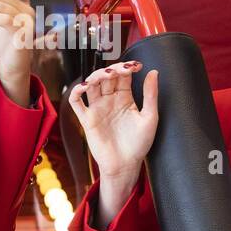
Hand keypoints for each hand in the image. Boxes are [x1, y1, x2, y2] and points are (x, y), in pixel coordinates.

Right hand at [68, 62, 158, 224]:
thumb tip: (154, 72)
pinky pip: (76, 102)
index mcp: (125, 98)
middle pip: (106, 77)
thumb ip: (150, 95)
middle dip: (113, 69)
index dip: (127, 67)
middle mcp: (109, 100)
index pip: (123, 76)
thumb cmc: (139, 144)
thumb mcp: (150, 117)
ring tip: (106, 74)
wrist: (126, 165)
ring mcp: (97, 108)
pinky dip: (76, 91)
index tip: (136, 65)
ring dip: (96, 76)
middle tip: (122, 69)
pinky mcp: (87, 119)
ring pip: (91, 85)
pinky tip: (83, 85)